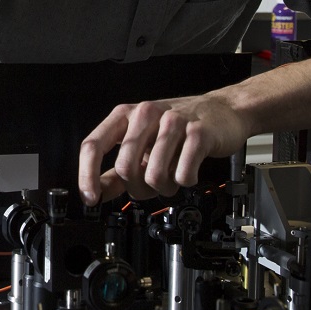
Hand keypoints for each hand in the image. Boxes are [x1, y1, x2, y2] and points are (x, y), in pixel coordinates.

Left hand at [78, 91, 247, 203]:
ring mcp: (173, 122)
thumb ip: (118, 170)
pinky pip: (182, 174)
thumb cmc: (180, 128)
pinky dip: (185, 181)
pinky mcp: (199, 134)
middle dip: (137, 187)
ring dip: (164, 187)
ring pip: (153, 175)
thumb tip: (95, 193)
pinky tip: (188, 170)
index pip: (93, 145)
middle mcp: (146, 114)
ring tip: (172, 176)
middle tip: (150, 185)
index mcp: (126, 115)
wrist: (223, 111)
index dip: (87, 175)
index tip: (90, 198)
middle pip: (125, 167)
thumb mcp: (143, 142)